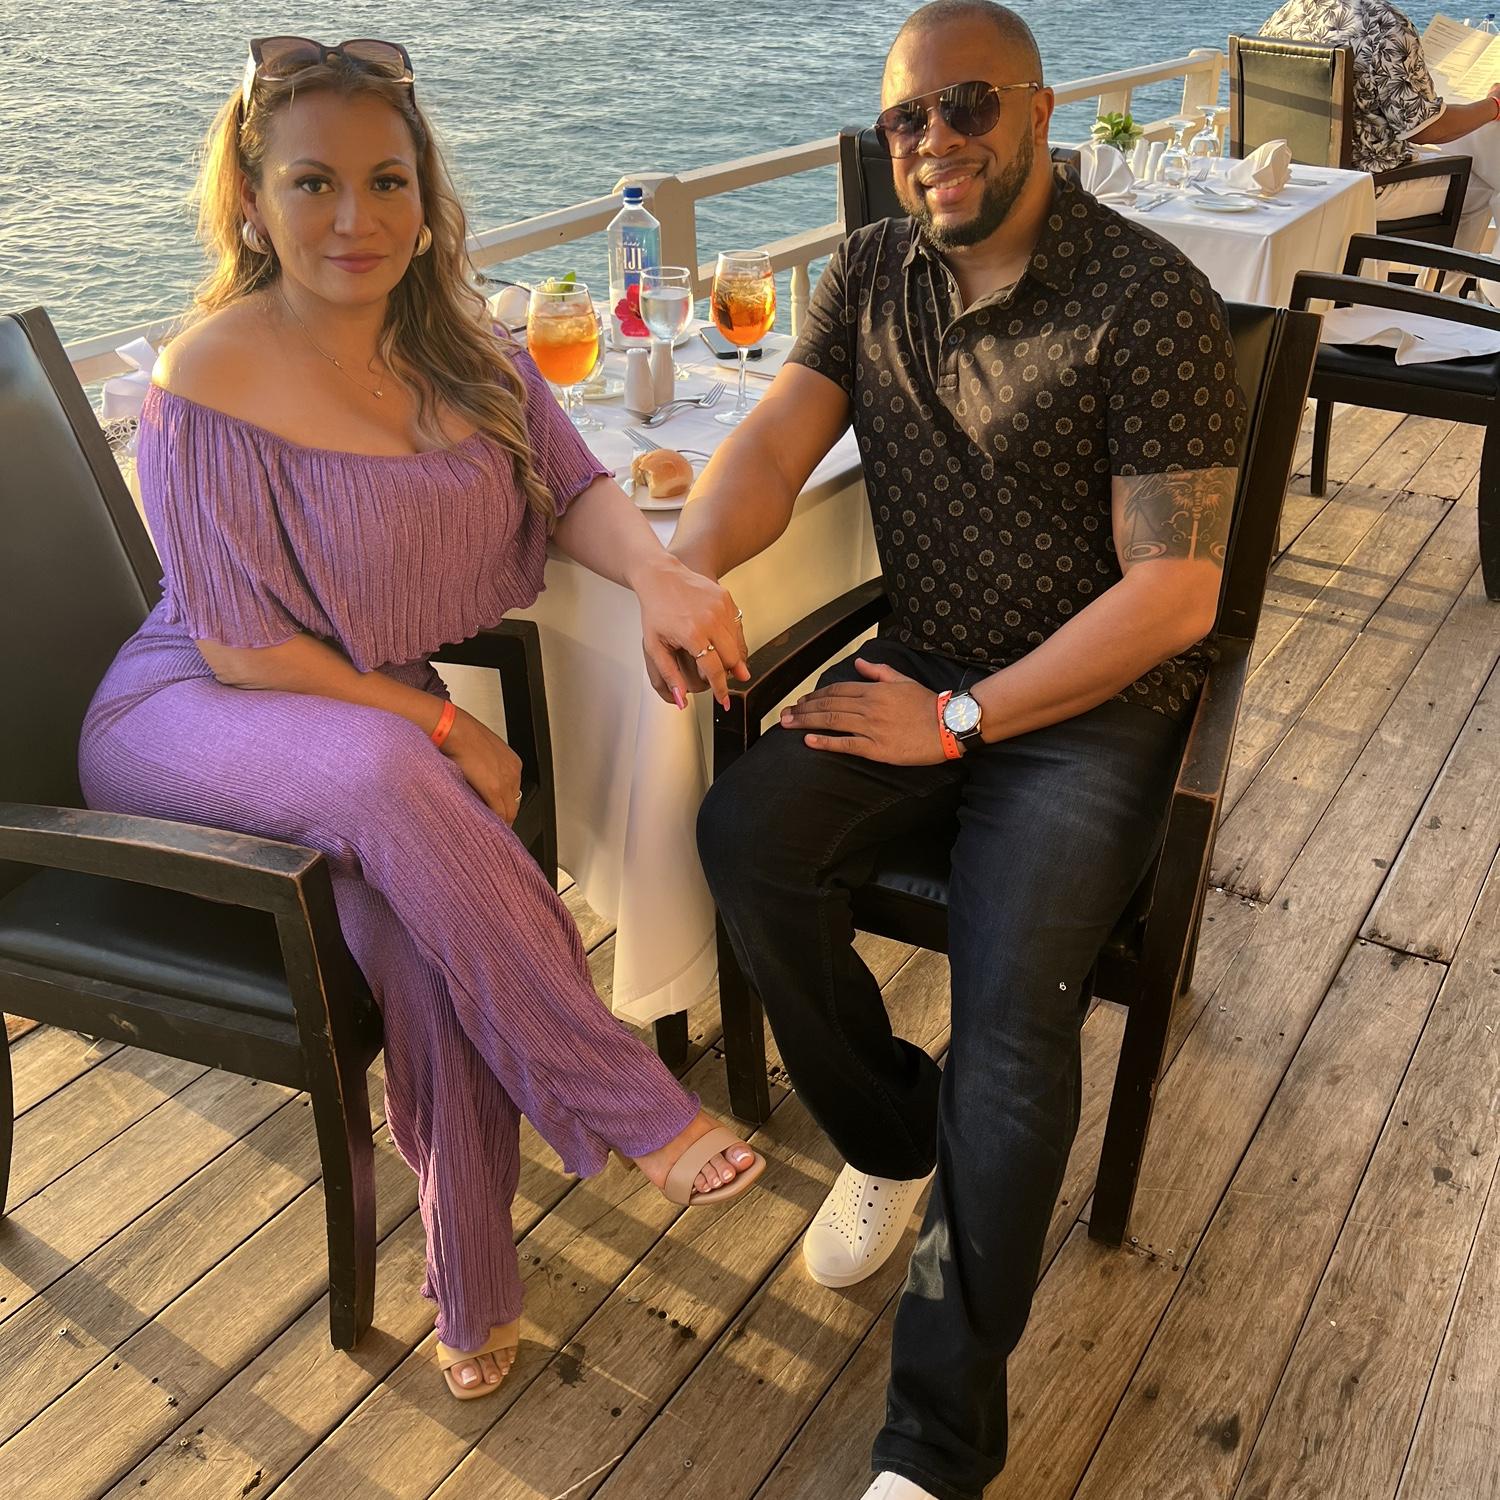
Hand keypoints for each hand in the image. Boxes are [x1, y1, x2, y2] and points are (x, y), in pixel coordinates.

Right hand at [439, 708, 523, 823]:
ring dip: (498, 821)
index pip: (513, 793)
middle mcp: (513, 772)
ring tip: (485, 829)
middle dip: (502, 816)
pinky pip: (499, 813)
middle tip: (490, 825)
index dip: (503, 806)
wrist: (453, 728)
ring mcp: (506, 781)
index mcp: (512, 762)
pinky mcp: (494, 789)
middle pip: (513, 804)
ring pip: (508, 812)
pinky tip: (484, 826)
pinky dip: (493, 823)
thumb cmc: (460, 735)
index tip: (494, 813)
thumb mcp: (480, 752)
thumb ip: (485, 769)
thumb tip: (479, 783)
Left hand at [632, 555, 749, 709]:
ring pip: (738, 643)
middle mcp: (710, 620)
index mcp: (693, 634)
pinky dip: (733, 638)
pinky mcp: (726, 599)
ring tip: (726, 664)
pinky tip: (723, 643)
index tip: (723, 699)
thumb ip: (669, 676)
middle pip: (732, 659)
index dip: (720, 688)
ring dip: (734, 657)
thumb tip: (680, 700)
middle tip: (727, 682)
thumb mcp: (655, 647)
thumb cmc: (656, 610)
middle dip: (731, 674)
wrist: (660, 577)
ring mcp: (721, 607)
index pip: (714, 670)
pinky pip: (737, 625)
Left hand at [779, 657, 949, 764]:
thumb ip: (878, 671)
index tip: (801, 701)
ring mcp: (871, 727)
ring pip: (832, 721)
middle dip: (803, 709)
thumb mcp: (903, 680)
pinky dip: (825, 742)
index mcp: (874, 690)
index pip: (837, 690)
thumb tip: (859, 663)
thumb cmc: (928, 703)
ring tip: (788, 724)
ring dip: (806, 722)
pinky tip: (808, 741)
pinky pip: (845, 744)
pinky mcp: (876, 748)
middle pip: (828, 704)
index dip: (816, 695)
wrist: (948, 725)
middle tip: (785, 715)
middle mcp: (868, 706)